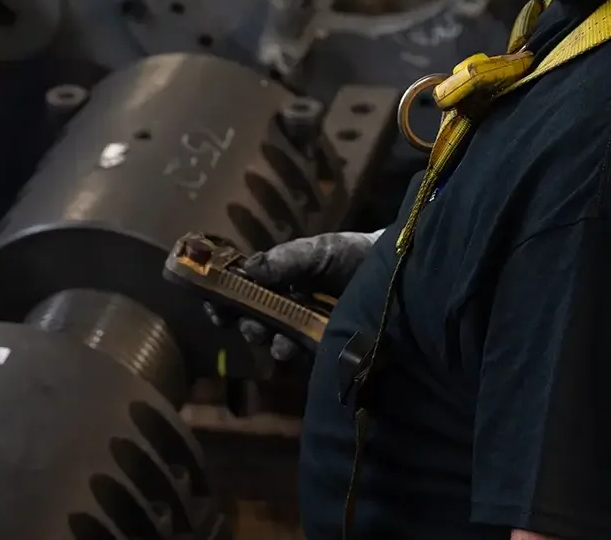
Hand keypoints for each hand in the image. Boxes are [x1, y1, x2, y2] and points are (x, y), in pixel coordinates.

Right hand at [205, 230, 381, 360]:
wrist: (394, 268)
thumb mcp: (317, 251)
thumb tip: (246, 270)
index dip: (225, 303)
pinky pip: (305, 359)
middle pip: (254, 324)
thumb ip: (285, 260)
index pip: (241, 296)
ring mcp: (306, 331)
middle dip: (247, 326)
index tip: (216, 307)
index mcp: (278, 282)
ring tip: (278, 340)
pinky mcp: (328, 350)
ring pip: (276, 344)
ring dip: (271, 343)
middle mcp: (287, 309)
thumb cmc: (351, 254)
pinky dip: (298, 355)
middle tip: (252, 325)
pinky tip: (297, 348)